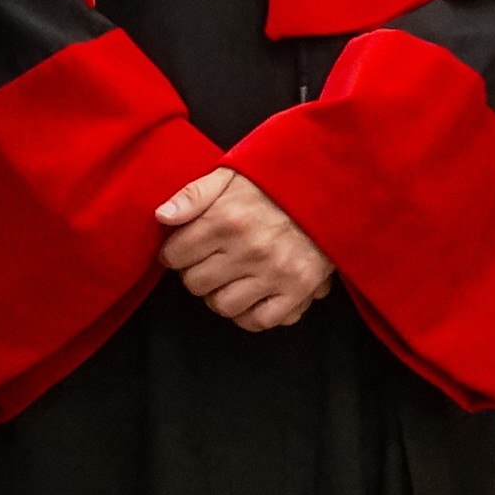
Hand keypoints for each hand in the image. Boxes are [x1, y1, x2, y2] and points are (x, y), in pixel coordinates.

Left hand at [157, 168, 333, 330]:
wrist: (332, 188)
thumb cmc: (276, 181)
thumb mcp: (232, 174)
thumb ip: (193, 194)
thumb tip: (161, 216)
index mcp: (226, 218)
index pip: (175, 254)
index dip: (175, 252)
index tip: (186, 248)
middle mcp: (248, 248)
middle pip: (195, 283)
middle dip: (195, 273)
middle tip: (208, 262)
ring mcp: (273, 272)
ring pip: (222, 305)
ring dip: (219, 295)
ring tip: (229, 279)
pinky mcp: (297, 289)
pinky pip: (258, 320)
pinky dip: (249, 314)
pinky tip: (250, 296)